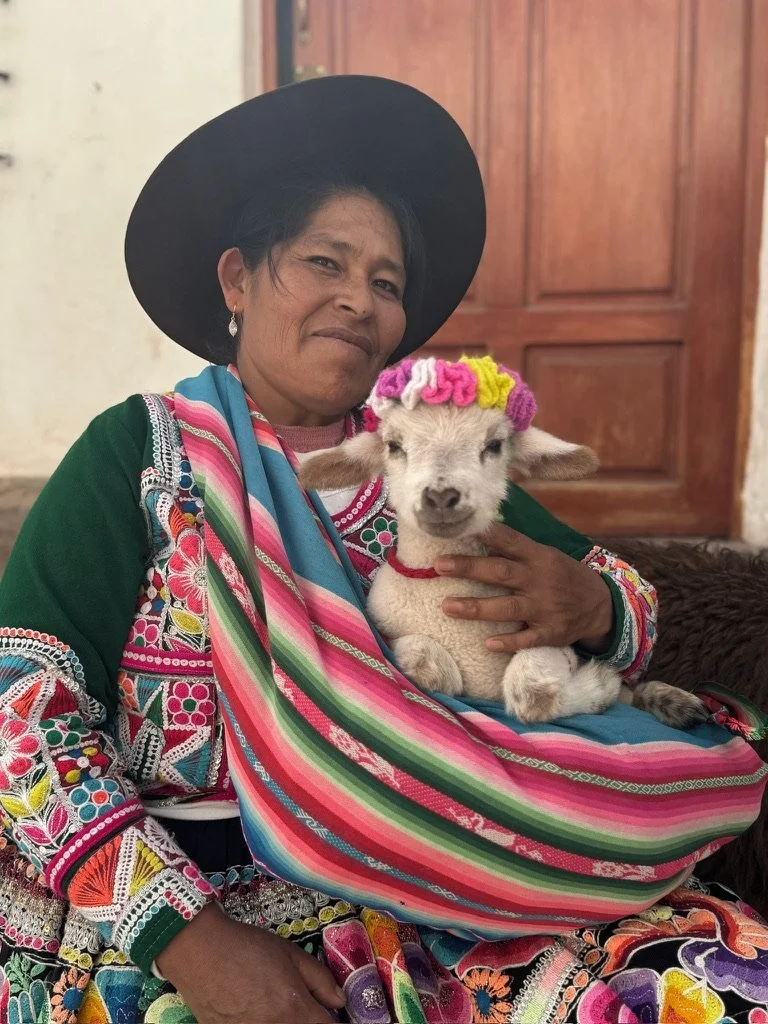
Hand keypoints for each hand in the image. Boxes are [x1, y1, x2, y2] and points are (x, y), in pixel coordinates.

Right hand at [155, 903, 344, 1022]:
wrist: (199, 952)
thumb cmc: (248, 947)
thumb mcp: (290, 953)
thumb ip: (319, 979)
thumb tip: (340, 1001)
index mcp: (294, 1010)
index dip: (332, 1022)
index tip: (329, 1015)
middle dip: (308, 1022)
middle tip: (302, 1009)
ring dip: (284, 1023)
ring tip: (276, 1009)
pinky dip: (260, 1023)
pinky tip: (255, 1012)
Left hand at [435, 523, 613, 654]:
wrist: (600, 606)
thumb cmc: (562, 576)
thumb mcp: (546, 556)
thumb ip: (516, 550)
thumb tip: (480, 536)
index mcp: (539, 556)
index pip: (510, 540)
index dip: (486, 533)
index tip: (460, 528)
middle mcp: (540, 580)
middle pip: (501, 572)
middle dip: (469, 568)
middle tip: (439, 565)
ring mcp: (545, 607)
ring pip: (507, 607)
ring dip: (476, 607)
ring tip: (447, 606)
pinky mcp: (550, 632)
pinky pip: (527, 639)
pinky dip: (509, 642)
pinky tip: (488, 644)